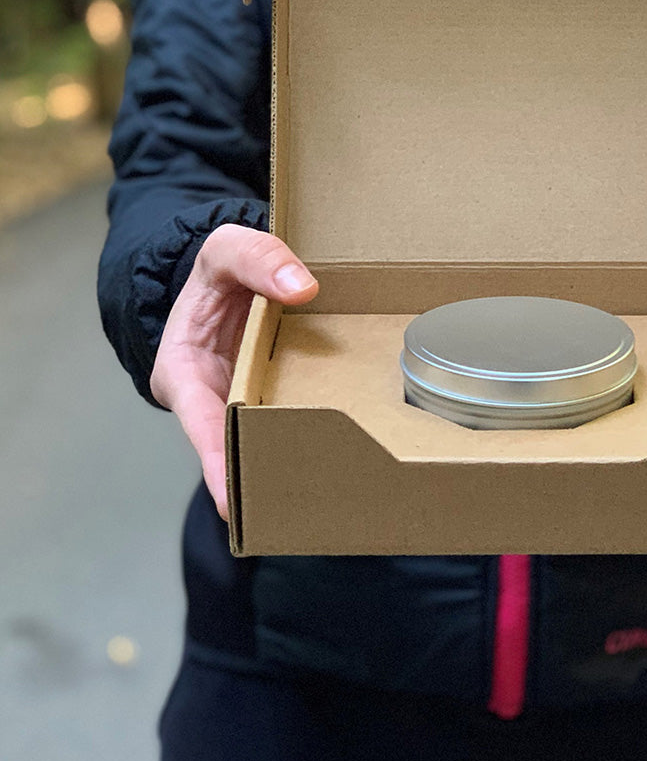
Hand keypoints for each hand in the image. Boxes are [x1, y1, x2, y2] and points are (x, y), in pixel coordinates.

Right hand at [150, 225, 318, 518]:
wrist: (231, 275)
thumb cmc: (217, 269)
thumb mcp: (225, 248)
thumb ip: (257, 259)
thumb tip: (303, 287)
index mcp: (184, 374)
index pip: (200, 425)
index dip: (217, 462)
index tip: (234, 502)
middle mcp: (214, 400)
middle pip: (238, 444)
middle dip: (262, 477)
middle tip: (294, 511)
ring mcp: (248, 403)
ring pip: (271, 439)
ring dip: (295, 464)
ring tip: (327, 500)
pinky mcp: (278, 400)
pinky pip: (298, 419)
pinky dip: (317, 433)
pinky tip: (348, 454)